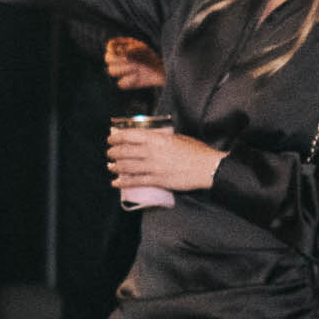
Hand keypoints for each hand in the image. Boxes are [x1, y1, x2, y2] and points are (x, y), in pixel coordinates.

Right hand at [104, 36, 165, 89]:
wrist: (163, 70)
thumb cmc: (152, 57)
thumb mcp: (142, 50)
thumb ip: (130, 50)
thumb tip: (119, 53)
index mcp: (122, 48)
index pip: (110, 46)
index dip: (116, 49)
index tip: (125, 51)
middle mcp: (119, 59)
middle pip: (108, 58)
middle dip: (119, 60)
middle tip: (133, 61)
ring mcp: (121, 71)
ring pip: (112, 71)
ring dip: (125, 69)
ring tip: (137, 68)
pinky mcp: (126, 82)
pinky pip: (121, 83)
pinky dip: (129, 80)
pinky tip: (138, 77)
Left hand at [108, 124, 222, 193]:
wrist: (209, 167)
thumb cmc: (196, 152)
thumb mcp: (177, 138)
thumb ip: (161, 138)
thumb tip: (148, 136)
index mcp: (157, 139)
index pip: (130, 136)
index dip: (116, 137)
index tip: (111, 139)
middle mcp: (152, 152)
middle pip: (124, 151)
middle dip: (113, 152)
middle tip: (109, 153)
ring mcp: (154, 167)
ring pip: (127, 166)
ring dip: (115, 167)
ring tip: (110, 166)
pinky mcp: (157, 180)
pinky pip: (135, 181)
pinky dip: (123, 182)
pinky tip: (115, 183)